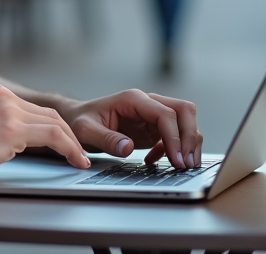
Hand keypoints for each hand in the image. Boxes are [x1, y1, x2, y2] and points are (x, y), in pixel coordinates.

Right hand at [0, 83, 91, 180]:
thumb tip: (0, 132)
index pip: (32, 107)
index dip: (51, 125)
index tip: (60, 139)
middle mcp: (2, 96)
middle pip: (47, 113)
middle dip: (66, 133)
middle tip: (76, 150)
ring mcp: (8, 111)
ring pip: (55, 123)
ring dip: (72, 143)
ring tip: (79, 158)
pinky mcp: (11, 130)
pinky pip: (53, 137)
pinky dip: (70, 148)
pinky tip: (75, 160)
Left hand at [60, 90, 202, 168]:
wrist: (75, 119)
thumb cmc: (80, 121)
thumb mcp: (86, 131)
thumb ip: (106, 139)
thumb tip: (128, 148)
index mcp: (133, 99)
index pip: (165, 113)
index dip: (175, 136)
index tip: (177, 159)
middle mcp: (146, 102)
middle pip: (183, 110)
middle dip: (190, 136)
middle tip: (187, 163)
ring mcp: (151, 114)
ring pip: (184, 120)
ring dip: (188, 143)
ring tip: (183, 166)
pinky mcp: (151, 126)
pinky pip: (173, 134)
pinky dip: (172, 149)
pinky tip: (154, 162)